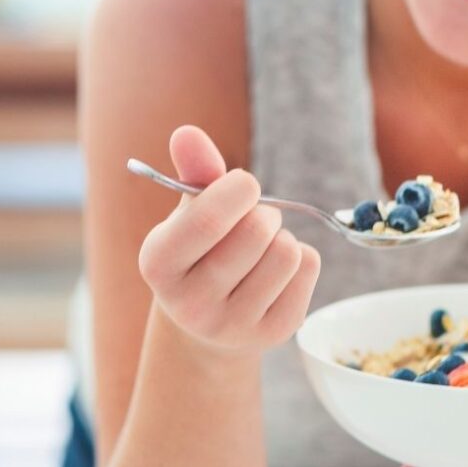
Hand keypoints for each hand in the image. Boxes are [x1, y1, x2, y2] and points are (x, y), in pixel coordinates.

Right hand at [137, 125, 321, 355]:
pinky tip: (276, 270)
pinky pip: (309, 269)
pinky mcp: (273, 334)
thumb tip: (186, 133)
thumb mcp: (188, 211)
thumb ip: (192, 171)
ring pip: (287, 252)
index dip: (238, 189)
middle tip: (252, 219)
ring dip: (282, 235)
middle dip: (263, 211)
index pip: (208, 219)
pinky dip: (301, 257)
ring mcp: (232, 327)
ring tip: (262, 246)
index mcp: (158, 265)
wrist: (208, 320)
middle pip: (256, 232)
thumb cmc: (199, 249)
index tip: (244, 184)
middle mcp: (189, 304)